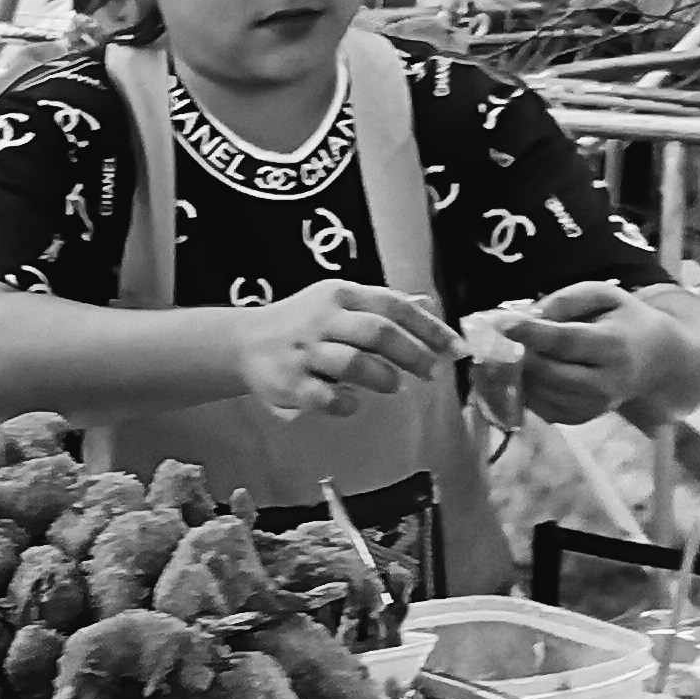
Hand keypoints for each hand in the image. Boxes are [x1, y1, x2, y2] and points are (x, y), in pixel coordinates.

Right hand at [229, 281, 456, 421]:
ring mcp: (304, 352)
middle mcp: (322, 319)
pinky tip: (353, 404)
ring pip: (354, 363)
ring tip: (393, 386)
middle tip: (432, 373)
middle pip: (378, 332)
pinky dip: (346, 403)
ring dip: (382, 377)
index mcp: (340, 295)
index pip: (393, 306)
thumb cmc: (302, 324)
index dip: (430, 327)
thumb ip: (381, 306)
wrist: (243, 343)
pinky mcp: (290, 383)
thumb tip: (428, 306)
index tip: (456, 348)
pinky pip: (326, 397)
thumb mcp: (339, 304)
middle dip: (413, 354)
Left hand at [509, 281, 699, 428]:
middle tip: (508, 339)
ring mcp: (595, 405)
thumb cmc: (624, 320)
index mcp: (613, 344)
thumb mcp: (603, 295)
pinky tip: (531, 373)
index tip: (503, 323)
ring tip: (520, 353)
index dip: (531, 333)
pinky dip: (530, 392)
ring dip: (522, 374)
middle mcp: (606, 381)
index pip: (566, 341)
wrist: (656, 359)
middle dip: (522, 355)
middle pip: (550, 373)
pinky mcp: (584, 418)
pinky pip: (545, 410)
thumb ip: (566, 299)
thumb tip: (529, 315)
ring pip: (543, 394)